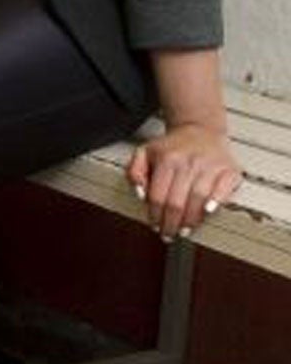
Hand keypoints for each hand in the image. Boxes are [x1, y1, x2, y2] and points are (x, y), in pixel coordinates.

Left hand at [128, 122, 241, 239]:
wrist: (200, 129)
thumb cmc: (172, 146)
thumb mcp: (144, 153)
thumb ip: (134, 172)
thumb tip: (140, 194)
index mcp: (167, 159)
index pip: (158, 195)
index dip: (155, 215)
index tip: (154, 225)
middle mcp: (189, 162)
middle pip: (177, 201)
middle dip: (171, 223)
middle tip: (169, 234)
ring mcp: (210, 166)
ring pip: (198, 199)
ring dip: (191, 219)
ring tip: (185, 230)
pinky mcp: (229, 169)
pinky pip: (224, 189)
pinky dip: (217, 201)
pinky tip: (209, 212)